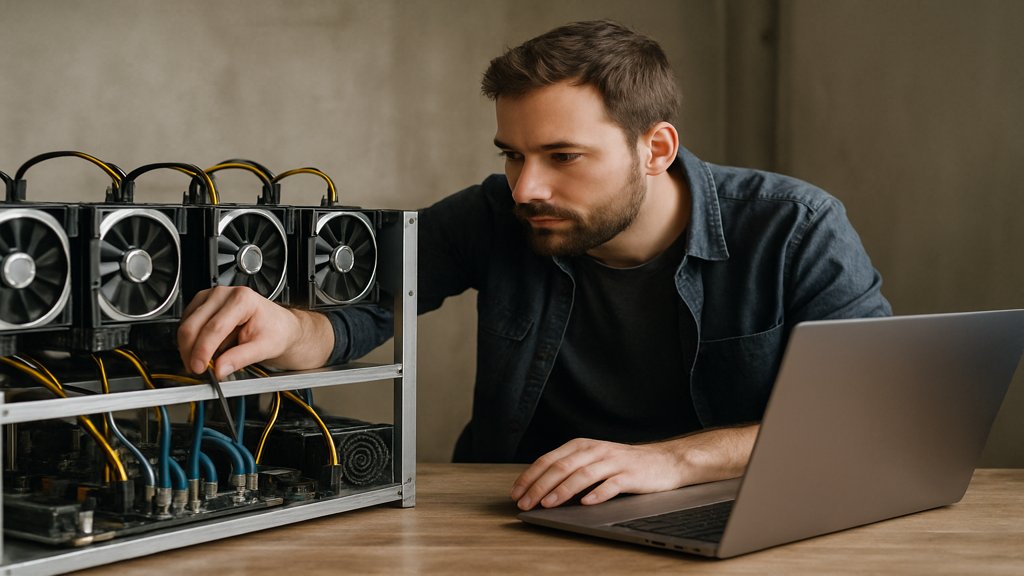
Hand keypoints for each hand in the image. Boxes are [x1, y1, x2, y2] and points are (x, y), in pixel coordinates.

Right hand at [177, 286, 333, 378]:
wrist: (279, 325)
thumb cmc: (275, 330)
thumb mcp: (265, 347)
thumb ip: (241, 358)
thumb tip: (219, 369)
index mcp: (242, 299)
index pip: (215, 328)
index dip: (203, 351)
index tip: (200, 368)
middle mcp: (224, 294)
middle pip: (194, 325)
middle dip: (191, 352)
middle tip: (196, 370)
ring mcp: (211, 297)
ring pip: (186, 325)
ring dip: (189, 347)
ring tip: (202, 362)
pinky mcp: (202, 304)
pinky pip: (187, 324)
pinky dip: (190, 341)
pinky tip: (202, 350)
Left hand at [510, 426, 757, 509]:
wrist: (665, 461)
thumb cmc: (624, 464)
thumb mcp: (594, 460)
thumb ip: (571, 470)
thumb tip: (541, 490)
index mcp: (582, 446)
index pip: (549, 460)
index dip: (531, 476)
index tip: (516, 493)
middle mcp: (596, 450)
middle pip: (562, 467)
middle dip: (540, 486)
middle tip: (526, 503)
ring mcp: (613, 462)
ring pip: (582, 474)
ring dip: (562, 490)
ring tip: (548, 504)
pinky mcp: (630, 475)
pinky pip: (611, 484)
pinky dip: (597, 493)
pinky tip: (586, 503)